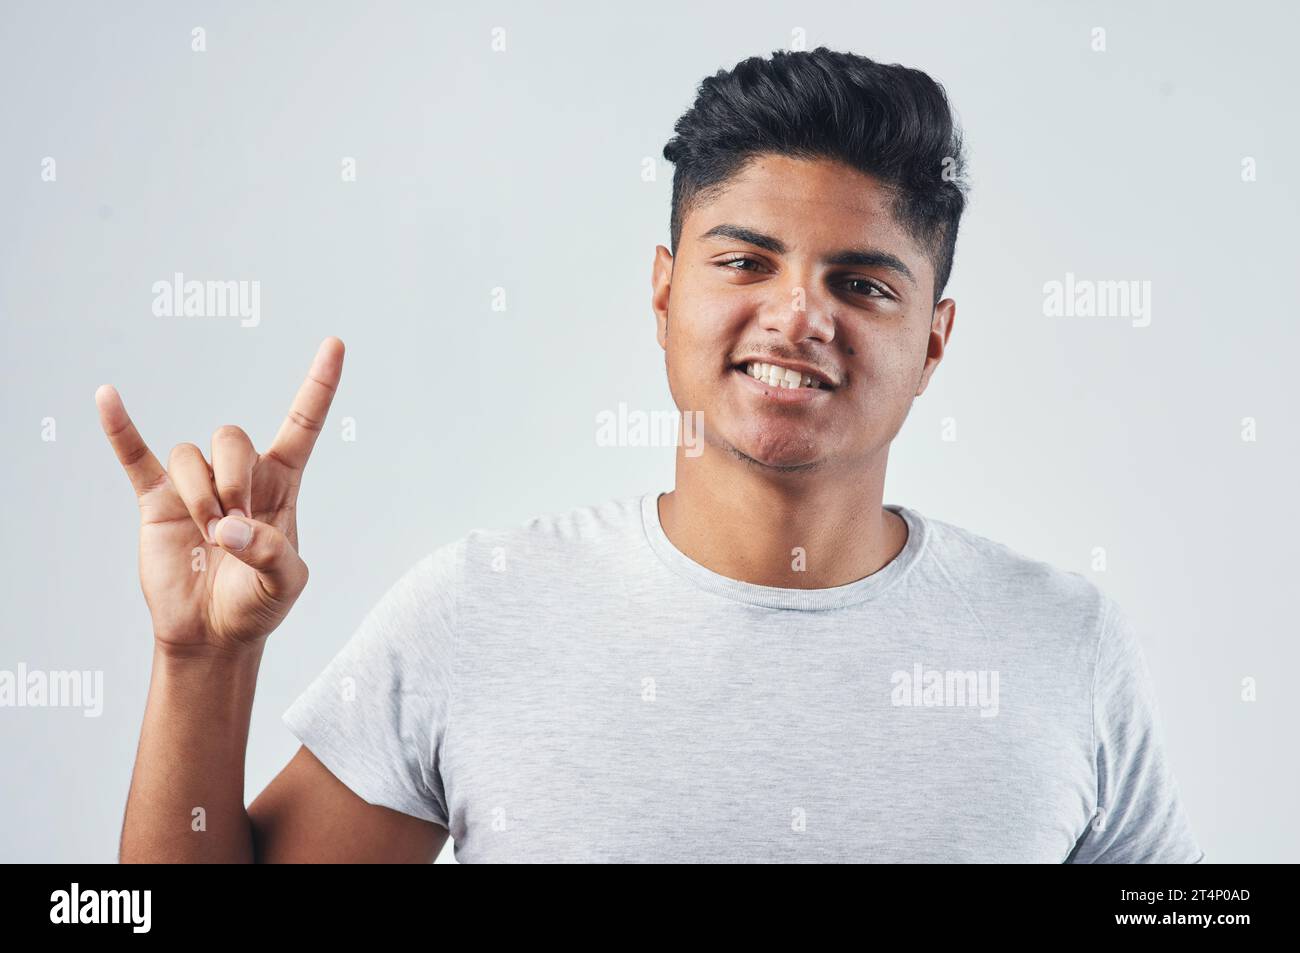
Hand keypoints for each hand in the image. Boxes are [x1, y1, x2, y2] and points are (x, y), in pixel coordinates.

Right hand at [96, 337, 344, 656]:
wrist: (213, 634)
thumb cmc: (257, 605)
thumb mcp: (286, 583)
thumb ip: (271, 553)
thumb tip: (229, 529)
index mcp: (282, 483)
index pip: (303, 422)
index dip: (319, 385)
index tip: (336, 344)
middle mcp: (240, 474)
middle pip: (232, 437)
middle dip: (233, 480)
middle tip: (233, 528)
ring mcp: (197, 485)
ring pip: (191, 455)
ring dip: (199, 496)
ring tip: (207, 536)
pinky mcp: (157, 500)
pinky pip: (136, 455)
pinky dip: (121, 428)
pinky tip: (108, 397)